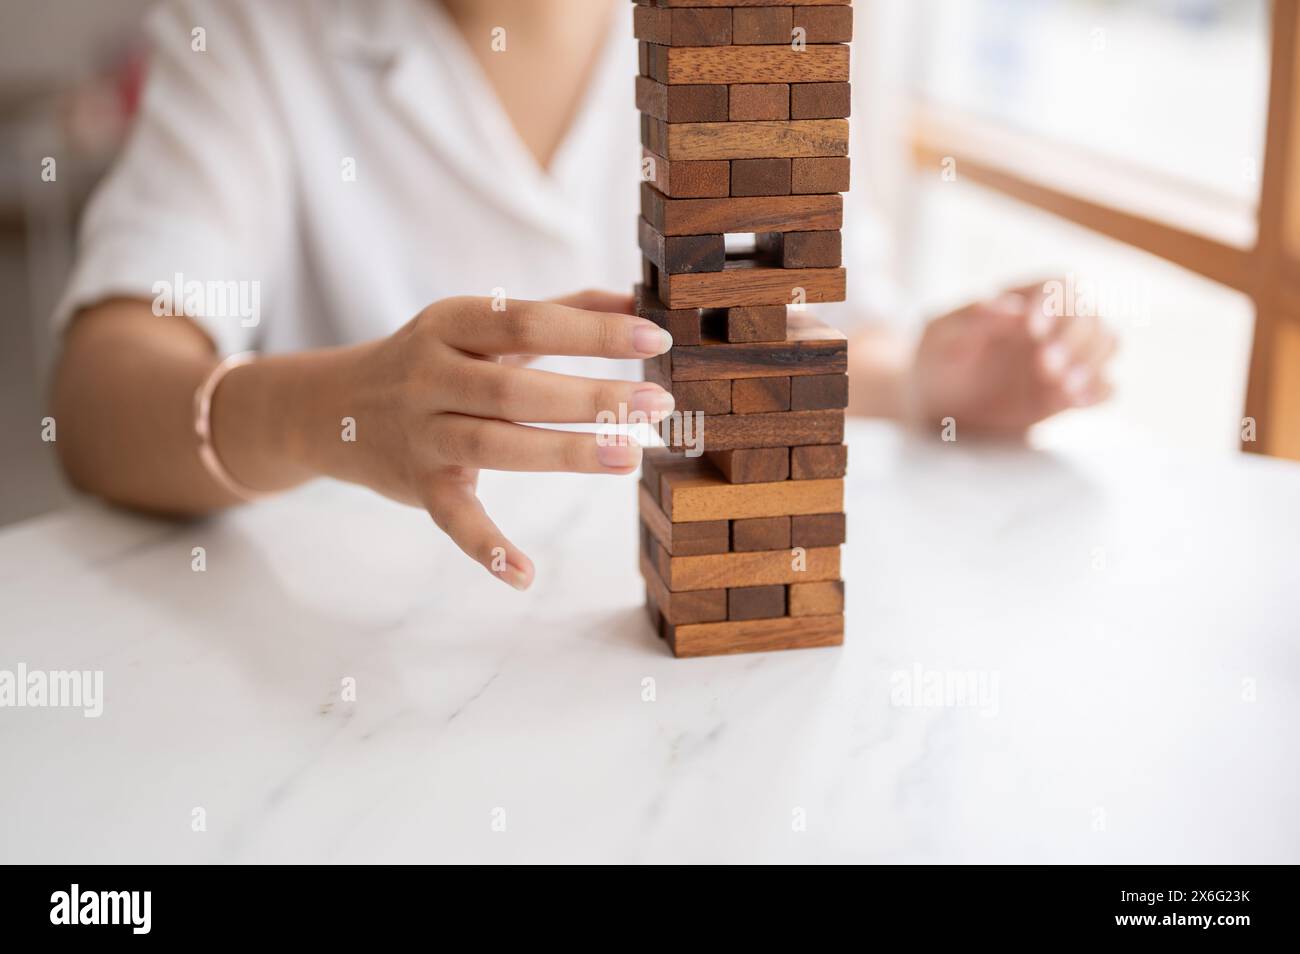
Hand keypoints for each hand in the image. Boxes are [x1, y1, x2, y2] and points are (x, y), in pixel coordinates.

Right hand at [306, 290, 673, 589]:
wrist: (332, 408)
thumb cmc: (432, 361)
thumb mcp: (480, 325)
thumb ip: (559, 310)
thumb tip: (638, 302)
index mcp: (451, 324)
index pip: (526, 321)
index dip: (591, 331)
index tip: (655, 337)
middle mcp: (430, 377)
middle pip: (515, 390)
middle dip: (590, 398)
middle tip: (656, 405)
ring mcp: (421, 436)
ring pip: (494, 446)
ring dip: (564, 453)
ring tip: (628, 456)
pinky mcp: (418, 488)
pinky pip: (454, 521)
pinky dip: (486, 549)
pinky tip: (526, 574)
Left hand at [907, 281, 1116, 436]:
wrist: (935, 406)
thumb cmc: (935, 361)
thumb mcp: (941, 338)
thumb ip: (973, 320)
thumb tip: (1013, 308)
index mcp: (1023, 300)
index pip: (1059, 286)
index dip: (1055, 304)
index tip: (1031, 331)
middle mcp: (1052, 324)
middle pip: (1090, 315)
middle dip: (1075, 341)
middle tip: (1045, 368)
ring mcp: (1065, 357)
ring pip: (1106, 343)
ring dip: (1092, 363)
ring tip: (1063, 389)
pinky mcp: (1068, 392)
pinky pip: (1104, 385)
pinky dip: (1099, 390)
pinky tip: (1077, 402)